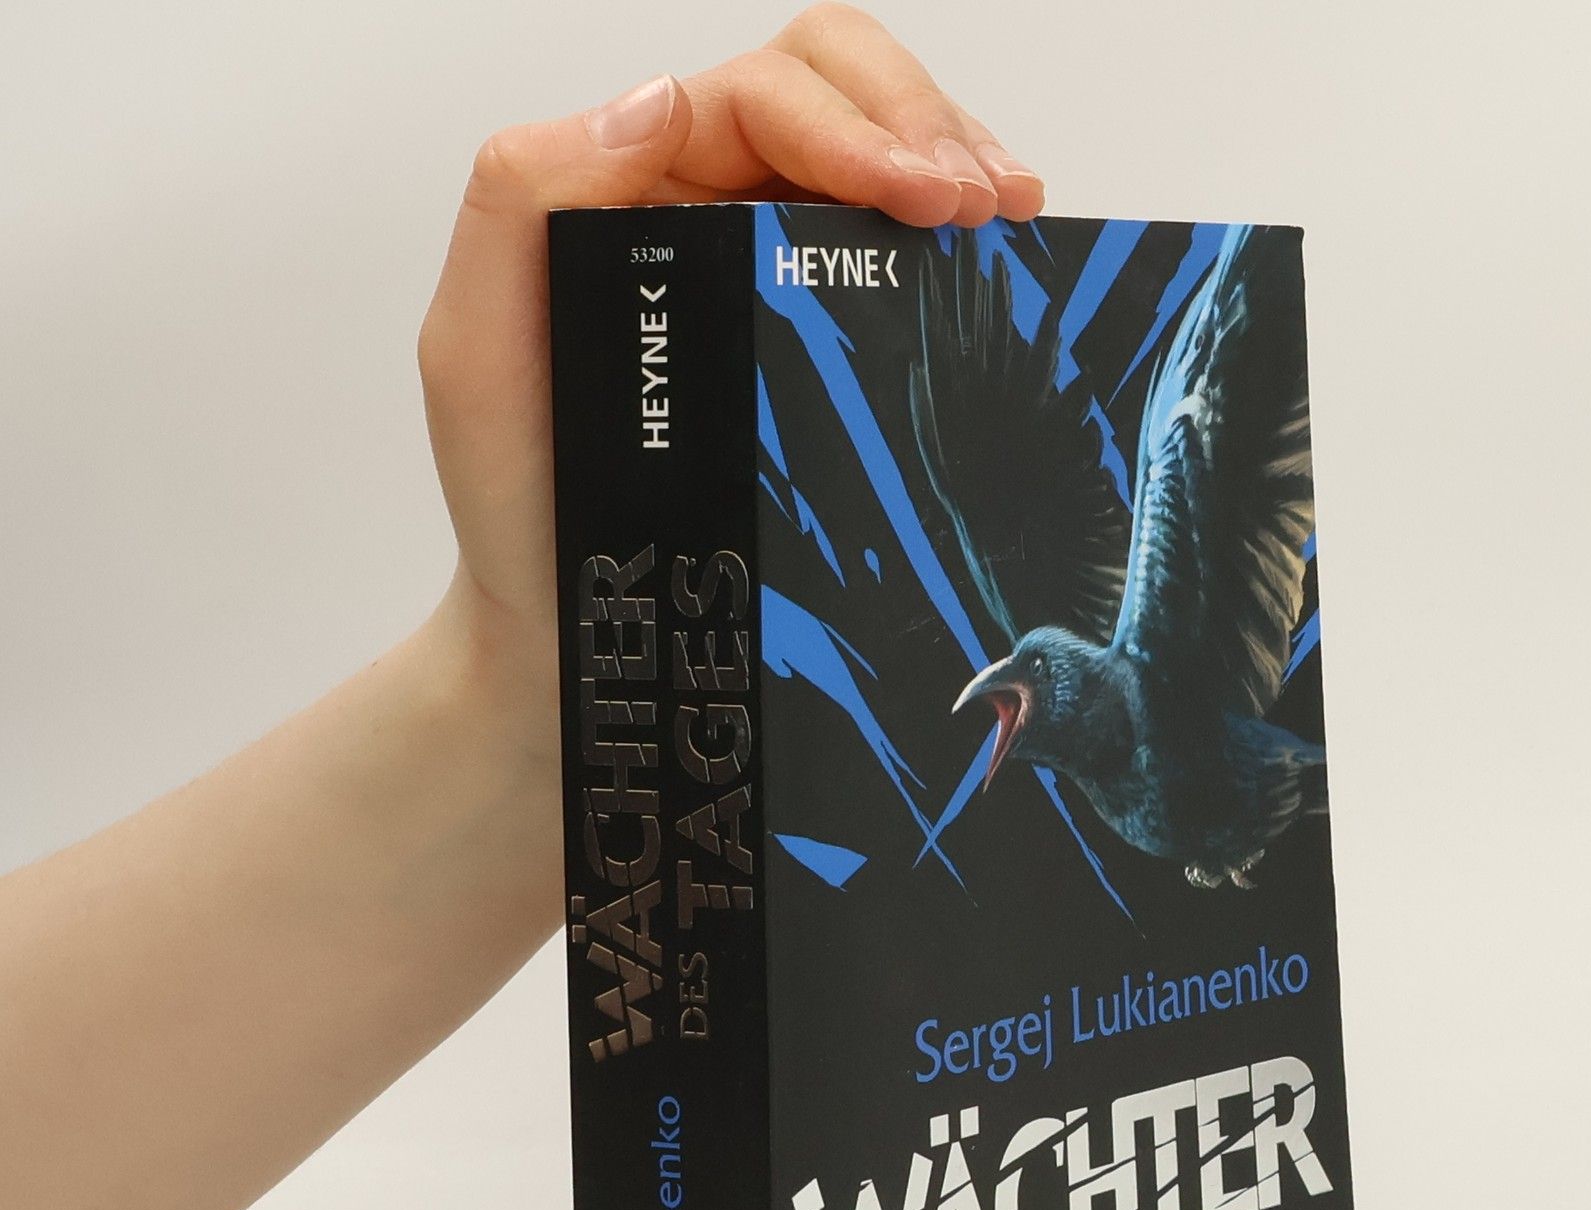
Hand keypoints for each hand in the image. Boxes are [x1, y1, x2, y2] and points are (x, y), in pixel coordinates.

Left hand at [417, 5, 1043, 667]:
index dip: (855, 122)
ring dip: (959, 163)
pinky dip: (959, 240)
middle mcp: (709, 209)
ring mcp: (773, 270)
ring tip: (1010, 219)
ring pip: (883, 153)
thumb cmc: (521, 503)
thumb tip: (657, 99)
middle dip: (923, 124)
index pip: (761, 95)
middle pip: (837, 90)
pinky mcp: (822, 342)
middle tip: (983, 206)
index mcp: (634, 188)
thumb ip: (523, 198)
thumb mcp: (472, 348)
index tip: (921, 198)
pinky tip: (1002, 261)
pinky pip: (898, 257)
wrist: (573, 629)